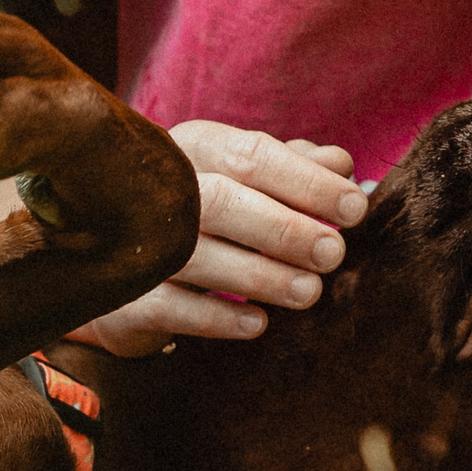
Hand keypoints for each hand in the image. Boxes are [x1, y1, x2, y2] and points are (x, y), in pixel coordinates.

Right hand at [67, 121, 366, 357]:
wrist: (117, 263)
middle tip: (333, 253)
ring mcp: (134, 242)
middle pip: (222, 201)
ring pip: (197, 254)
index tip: (355, 207)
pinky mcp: (122, 295)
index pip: (252, 154)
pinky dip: (218, 316)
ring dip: (260, 274)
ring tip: (309, 291)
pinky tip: (259, 322)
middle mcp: (157, 189)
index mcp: (192, 148)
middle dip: (285, 228)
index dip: (307, 181)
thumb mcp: (244, 180)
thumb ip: (292, 168)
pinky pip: (171, 306)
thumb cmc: (201, 212)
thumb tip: (342, 162)